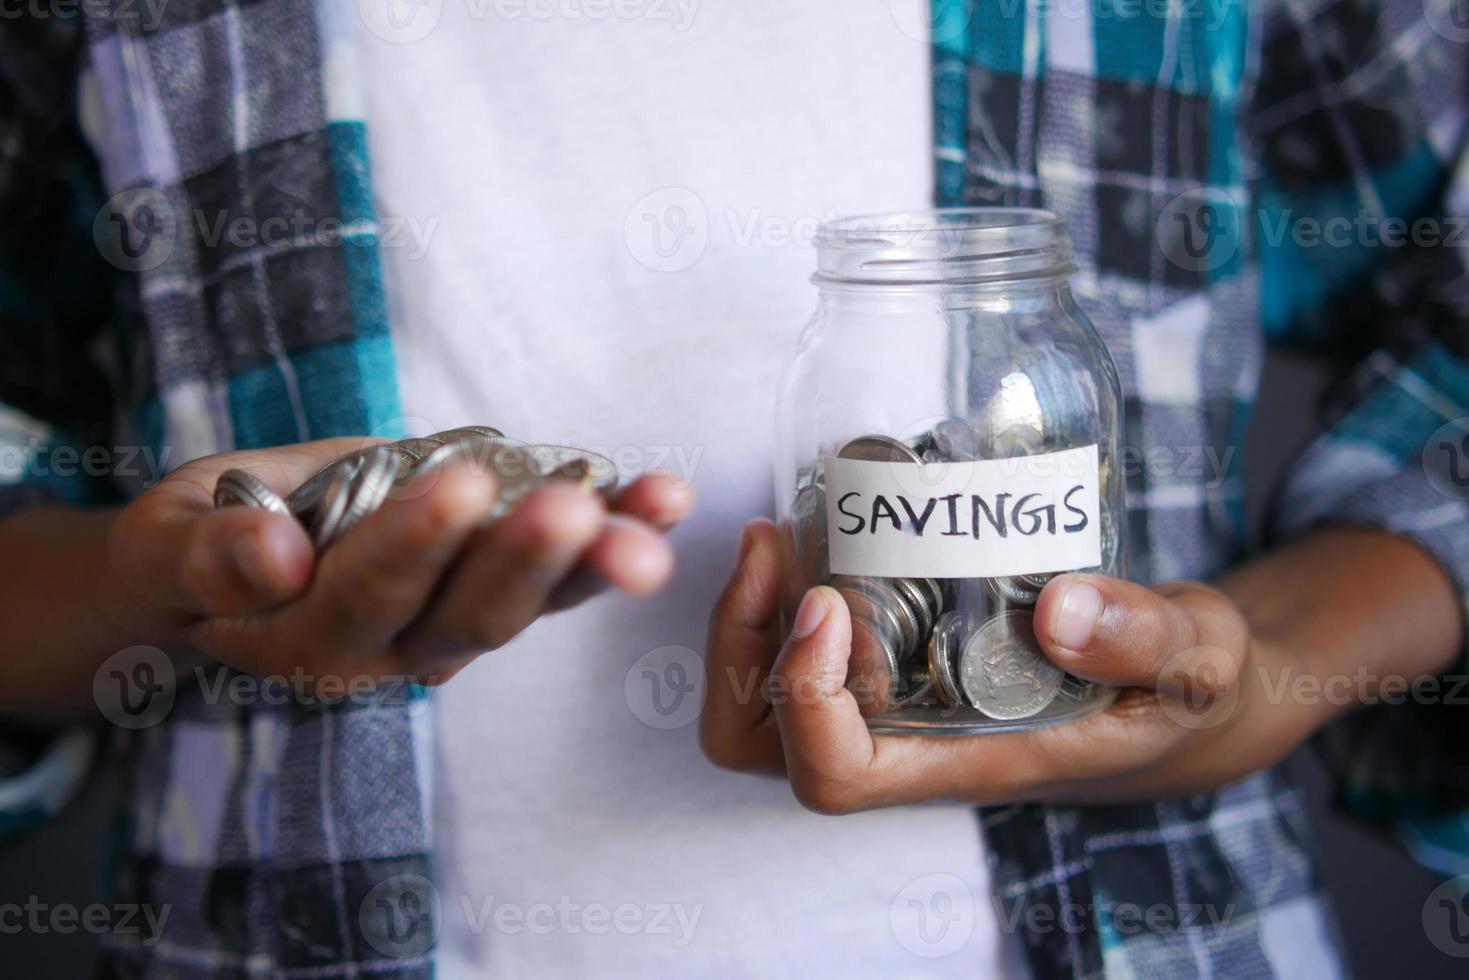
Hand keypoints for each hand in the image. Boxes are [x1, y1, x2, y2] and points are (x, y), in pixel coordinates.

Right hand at [105, 437, 692, 689]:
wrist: (240, 563)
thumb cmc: (197, 548)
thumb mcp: (170, 544)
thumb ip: (208, 557)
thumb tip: (272, 557)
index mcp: (310, 641)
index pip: (367, 598)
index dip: (411, 545)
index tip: (453, 485)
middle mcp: (397, 650)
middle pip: (472, 616)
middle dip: (527, 559)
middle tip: (573, 504)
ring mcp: (456, 626)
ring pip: (535, 602)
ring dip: (601, 554)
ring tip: (659, 505)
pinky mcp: (499, 589)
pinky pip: (564, 571)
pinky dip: (616, 532)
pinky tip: (665, 495)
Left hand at [701, 519, 1456, 812]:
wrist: (1181, 686)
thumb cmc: (1185, 688)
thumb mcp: (1199, 660)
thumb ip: (1148, 641)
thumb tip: (1062, 610)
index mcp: (966, 762)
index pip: (837, 774)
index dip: (806, 697)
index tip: (832, 600)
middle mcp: (908, 741)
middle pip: (762, 740)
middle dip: (739, 648)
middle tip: (772, 543)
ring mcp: (893, 699)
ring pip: (761, 695)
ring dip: (746, 615)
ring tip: (777, 529)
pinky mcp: (897, 655)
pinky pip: (797, 643)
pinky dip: (780, 590)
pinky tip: (815, 523)